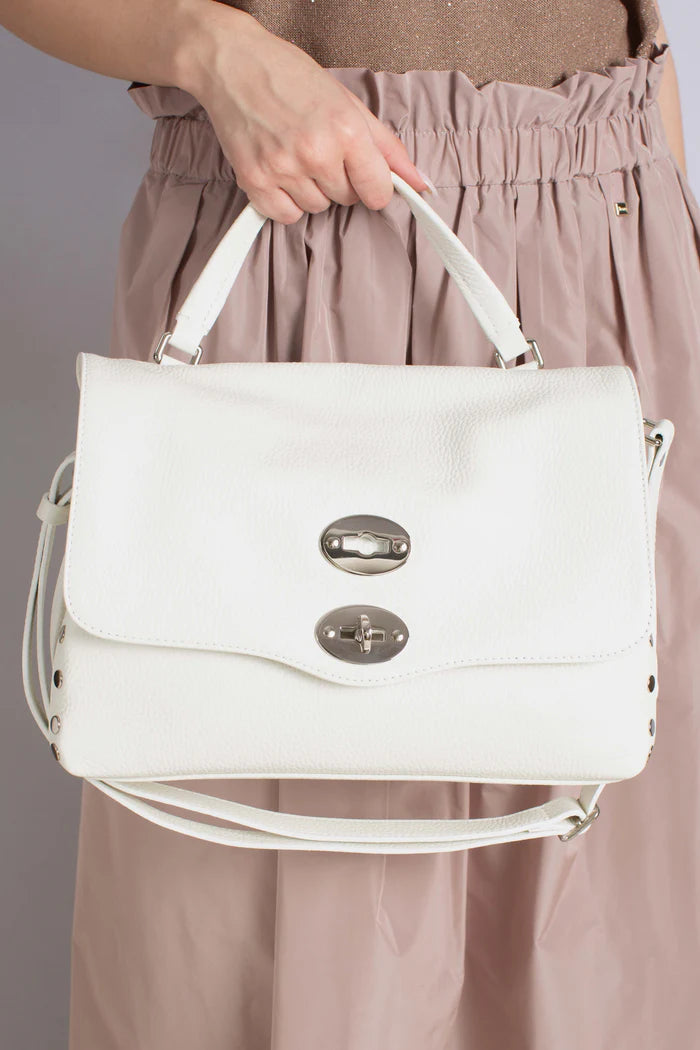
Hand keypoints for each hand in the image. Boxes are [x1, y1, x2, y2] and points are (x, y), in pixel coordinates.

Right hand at [182, 6, 430, 222]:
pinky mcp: (255, 181)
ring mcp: (283, 169)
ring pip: (317, 208)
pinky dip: (285, 201)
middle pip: (347, 199)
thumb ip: (386, 147)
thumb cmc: (289, 77)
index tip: (364, 176)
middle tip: (319, 148)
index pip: (378, 192)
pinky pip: (285, 215)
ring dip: (311, 190)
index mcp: (346, 130)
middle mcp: (316, 152)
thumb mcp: (347, 103)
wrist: (233, 64)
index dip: (374, 186)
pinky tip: (280, 171)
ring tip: (296, 155)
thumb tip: (418, 182)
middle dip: (339, 180)